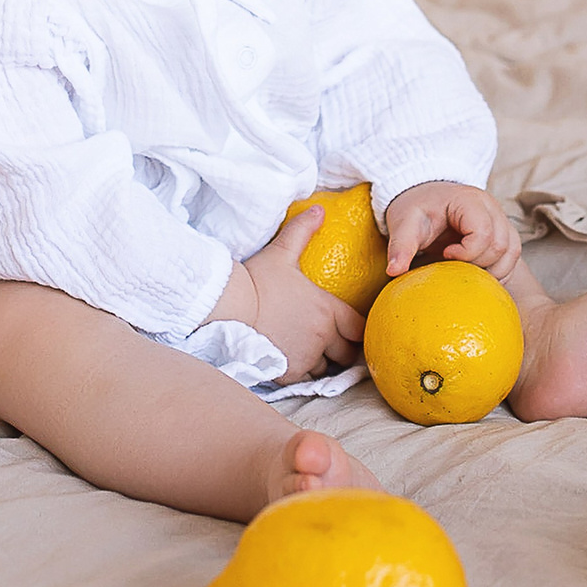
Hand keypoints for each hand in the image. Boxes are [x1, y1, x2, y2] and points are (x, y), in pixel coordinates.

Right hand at [209, 206, 367, 383]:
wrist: (227, 309)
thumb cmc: (256, 280)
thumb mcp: (281, 253)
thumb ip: (302, 231)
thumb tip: (319, 208)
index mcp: (327, 309)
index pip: (359, 328)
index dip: (357, 330)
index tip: (350, 329)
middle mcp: (322, 336)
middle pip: (347, 353)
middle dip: (341, 350)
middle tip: (330, 342)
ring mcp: (306, 357)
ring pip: (324, 367)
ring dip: (319, 361)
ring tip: (304, 348)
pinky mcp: (289, 373)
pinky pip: (304, 378)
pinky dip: (300, 371)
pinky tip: (287, 357)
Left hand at [384, 181, 520, 281]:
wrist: (422, 196)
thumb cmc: (414, 207)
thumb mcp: (404, 224)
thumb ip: (401, 246)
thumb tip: (394, 271)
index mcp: (469, 200)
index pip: (484, 233)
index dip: (467, 252)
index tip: (445, 255)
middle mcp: (491, 208)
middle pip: (501, 245)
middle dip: (479, 264)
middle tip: (453, 267)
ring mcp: (500, 219)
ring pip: (511, 252)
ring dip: (492, 270)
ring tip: (465, 272)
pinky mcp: (502, 232)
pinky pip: (511, 256)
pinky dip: (498, 271)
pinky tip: (477, 275)